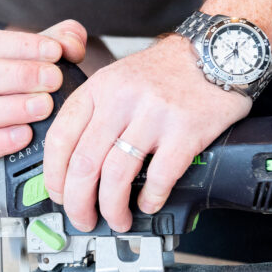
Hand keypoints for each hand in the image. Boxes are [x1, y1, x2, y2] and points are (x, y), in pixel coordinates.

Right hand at [0, 20, 86, 184]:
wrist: (6, 154)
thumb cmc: (19, 101)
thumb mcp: (38, 66)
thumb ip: (58, 45)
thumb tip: (72, 44)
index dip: (21, 46)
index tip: (55, 52)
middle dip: (19, 76)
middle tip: (54, 80)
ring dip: (12, 108)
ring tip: (44, 107)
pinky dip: (0, 141)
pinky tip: (26, 135)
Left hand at [43, 34, 251, 231]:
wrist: (217, 51)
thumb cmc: (168, 70)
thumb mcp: (119, 79)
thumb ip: (96, 114)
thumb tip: (75, 164)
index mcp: (100, 88)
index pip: (60, 138)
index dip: (54, 176)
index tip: (59, 195)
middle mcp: (122, 99)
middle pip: (84, 163)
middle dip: (78, 202)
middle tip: (83, 219)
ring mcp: (154, 114)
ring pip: (116, 175)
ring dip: (112, 208)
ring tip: (117, 220)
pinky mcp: (186, 130)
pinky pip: (160, 176)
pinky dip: (150, 198)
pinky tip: (149, 203)